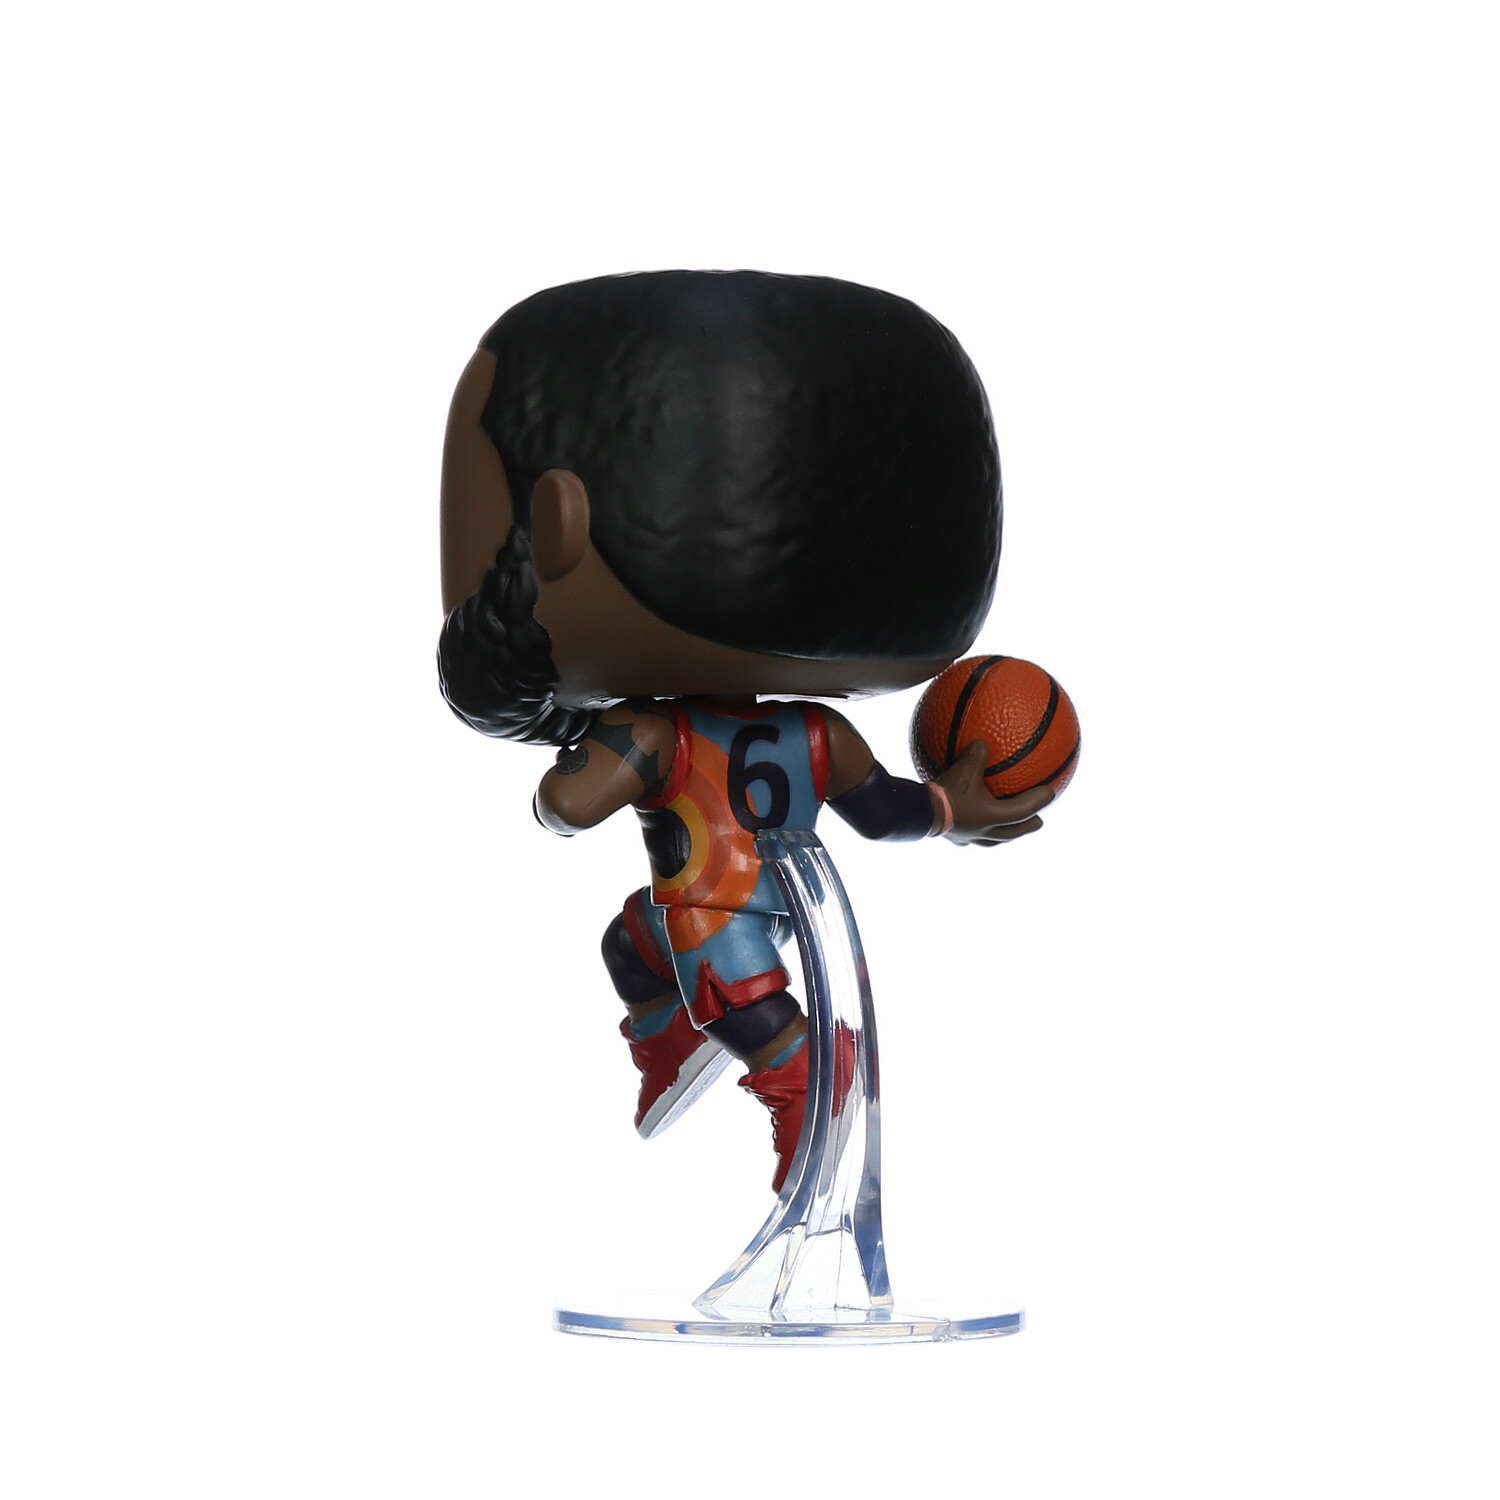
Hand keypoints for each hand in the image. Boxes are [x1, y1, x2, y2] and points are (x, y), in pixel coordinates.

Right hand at [935, 741, 1054, 846]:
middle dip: (1027, 825)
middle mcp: (984, 831)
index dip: (1039, 801)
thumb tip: (984, 741)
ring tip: (1008, 828)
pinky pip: (970, 837)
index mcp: (992, 817)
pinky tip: (971, 823)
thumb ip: (977, 753)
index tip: (1051, 793)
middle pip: (1013, 832)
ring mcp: (968, 838)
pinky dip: (976, 831)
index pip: (1023, 811)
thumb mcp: (964, 767)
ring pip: (993, 840)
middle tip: (1039, 821)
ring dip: (1004, 834)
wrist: (919, 814)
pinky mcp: (952, 838)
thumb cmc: (945, 792)